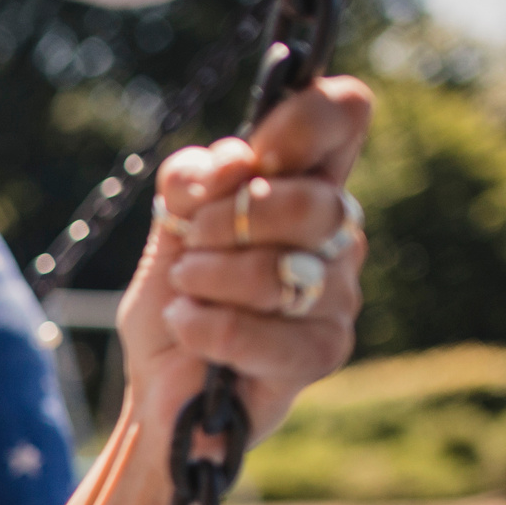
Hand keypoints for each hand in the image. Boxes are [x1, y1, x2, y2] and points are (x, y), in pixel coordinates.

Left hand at [114, 75, 373, 447]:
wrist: (162, 388)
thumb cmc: (177, 301)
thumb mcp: (167, 228)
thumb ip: (190, 182)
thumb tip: (231, 164)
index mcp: (306, 183)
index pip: (343, 115)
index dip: (304, 119)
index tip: (255, 156)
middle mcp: (336, 233)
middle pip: (313, 201)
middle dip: (230, 222)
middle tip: (190, 248)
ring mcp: (339, 295)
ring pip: (280, 270)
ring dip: (208, 279)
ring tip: (183, 292)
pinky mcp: (324, 352)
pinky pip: (260, 333)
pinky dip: (205, 329)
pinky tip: (187, 328)